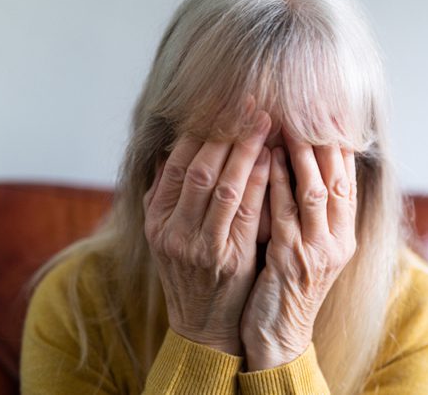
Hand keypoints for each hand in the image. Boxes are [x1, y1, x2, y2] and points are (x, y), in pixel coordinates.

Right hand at [142, 109, 271, 354]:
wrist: (204, 326)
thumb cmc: (192, 272)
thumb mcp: (167, 235)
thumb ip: (166, 195)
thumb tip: (172, 149)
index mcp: (156, 219)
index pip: (176, 163)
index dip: (199, 130)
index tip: (221, 103)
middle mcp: (172, 230)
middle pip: (199, 169)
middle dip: (226, 132)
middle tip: (249, 102)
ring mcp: (199, 246)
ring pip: (223, 186)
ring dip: (245, 149)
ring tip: (264, 120)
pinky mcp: (228, 258)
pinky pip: (245, 211)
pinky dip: (258, 180)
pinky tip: (271, 157)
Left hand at [240, 130, 357, 369]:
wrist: (279, 338)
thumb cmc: (287, 288)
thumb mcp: (308, 248)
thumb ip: (310, 213)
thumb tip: (303, 168)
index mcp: (344, 235)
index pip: (348, 179)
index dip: (338, 144)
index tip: (326, 112)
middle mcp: (338, 240)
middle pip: (338, 178)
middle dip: (323, 140)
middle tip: (308, 107)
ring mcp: (317, 250)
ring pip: (315, 190)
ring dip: (300, 154)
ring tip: (287, 122)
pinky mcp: (290, 259)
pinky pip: (285, 212)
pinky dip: (277, 181)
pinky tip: (266, 157)